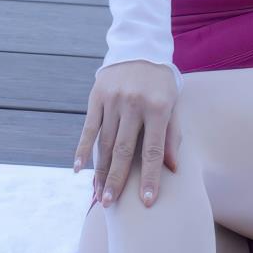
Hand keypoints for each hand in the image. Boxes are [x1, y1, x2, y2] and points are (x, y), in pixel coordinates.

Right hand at [73, 60, 181, 208]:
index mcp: (158, 107)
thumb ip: (173, 135)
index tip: (147, 202)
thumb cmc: (162, 83)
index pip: (154, 150)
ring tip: (98, 194)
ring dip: (100, 171)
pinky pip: (88, 128)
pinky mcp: (97, 96)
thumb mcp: (174, 104)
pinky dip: (82, 149)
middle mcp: (134, 104)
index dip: (150, 177)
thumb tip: (172, 169)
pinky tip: (78, 169)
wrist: (140, 48)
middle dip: (117, 180)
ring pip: (105, 143)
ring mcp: (113, 100)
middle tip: (111, 205)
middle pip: (124, 150)